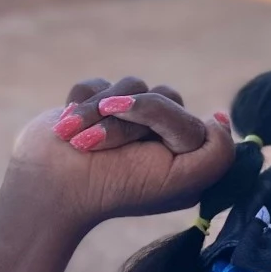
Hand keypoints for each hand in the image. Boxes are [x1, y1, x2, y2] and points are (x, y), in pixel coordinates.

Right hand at [4, 76, 234, 236]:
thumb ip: (218, 153)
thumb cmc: (117, 188)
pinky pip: (97, 83)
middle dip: (126, 120)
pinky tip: (70, 128)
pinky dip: (82, 103)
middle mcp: (159, 138)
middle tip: (101, 147)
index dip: (161, 118)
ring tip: (80, 141)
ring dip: (99, 112)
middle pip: (163, 94)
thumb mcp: (181, 180)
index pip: (189, 115)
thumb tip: (219, 119)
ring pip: (130, 86)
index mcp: (183, 157)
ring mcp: (125, 122)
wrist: (51, 187)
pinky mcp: (94, 109)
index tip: (143, 146)